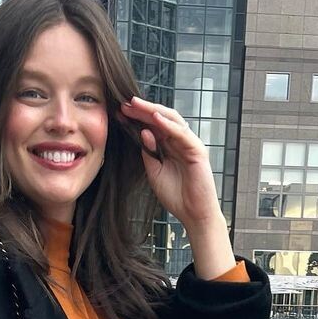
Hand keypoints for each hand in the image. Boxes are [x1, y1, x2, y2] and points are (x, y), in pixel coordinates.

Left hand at [118, 97, 222, 234]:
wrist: (193, 214)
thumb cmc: (176, 196)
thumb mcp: (154, 172)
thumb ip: (148, 153)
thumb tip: (142, 132)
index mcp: (169, 146)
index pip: (152, 126)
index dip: (137, 118)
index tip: (120, 113)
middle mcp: (179, 142)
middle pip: (161, 119)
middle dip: (143, 110)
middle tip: (125, 104)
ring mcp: (189, 144)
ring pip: (171, 120)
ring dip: (153, 111)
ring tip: (137, 105)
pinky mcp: (197, 150)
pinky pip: (181, 133)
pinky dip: (168, 125)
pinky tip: (155, 118)